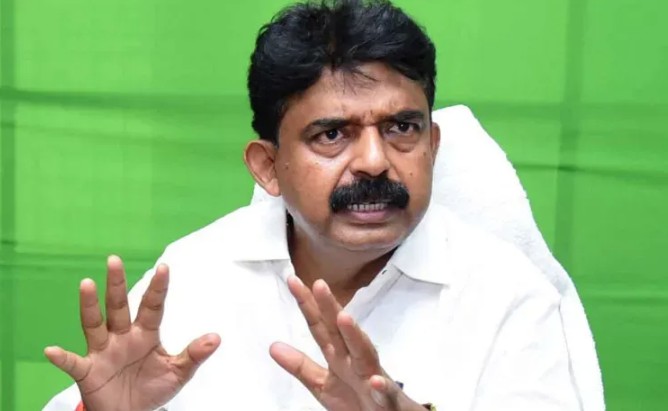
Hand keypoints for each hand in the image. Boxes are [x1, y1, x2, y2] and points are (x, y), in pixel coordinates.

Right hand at [44, 256, 220, 410]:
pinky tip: (52, 350)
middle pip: (118, 306)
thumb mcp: (178, 372)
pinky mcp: (88, 371)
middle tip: (114, 259)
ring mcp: (103, 352)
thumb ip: (194, 355)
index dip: (157, 288)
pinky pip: (73, 364)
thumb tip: (216, 338)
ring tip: (86, 283)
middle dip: (116, 284)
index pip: (152, 306)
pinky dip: (62, 358)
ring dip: (90, 306)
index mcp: (145, 333)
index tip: (164, 267)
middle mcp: (122, 337)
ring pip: (95, 325)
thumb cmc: (152, 388)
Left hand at [270, 276, 424, 410]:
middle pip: (341, 332)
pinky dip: (382, 386)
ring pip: (365, 354)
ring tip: (343, 317)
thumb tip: (272, 346)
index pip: (320, 327)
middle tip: (319, 284)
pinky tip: (375, 380)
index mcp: (339, 356)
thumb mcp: (322, 385)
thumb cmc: (357, 399)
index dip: (307, 305)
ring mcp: (373, 378)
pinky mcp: (387, 400)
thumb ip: (300, 366)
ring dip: (355, 336)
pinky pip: (386, 393)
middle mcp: (356, 361)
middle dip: (331, 308)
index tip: (292, 280)